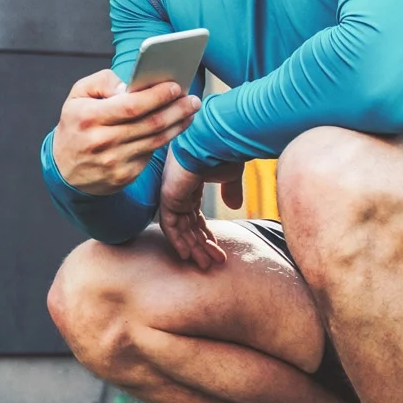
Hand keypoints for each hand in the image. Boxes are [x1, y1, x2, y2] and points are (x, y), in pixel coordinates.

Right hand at [50, 70, 201, 195]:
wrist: (64, 169)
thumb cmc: (76, 124)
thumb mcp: (77, 95)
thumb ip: (102, 82)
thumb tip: (131, 85)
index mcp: (89, 117)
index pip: (130, 106)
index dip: (156, 96)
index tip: (175, 86)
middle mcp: (101, 141)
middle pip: (150, 124)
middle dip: (176, 109)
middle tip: (192, 99)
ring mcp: (113, 162)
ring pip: (156, 140)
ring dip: (178, 124)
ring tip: (189, 111)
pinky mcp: (123, 176)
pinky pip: (150, 154)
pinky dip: (165, 139)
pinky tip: (174, 128)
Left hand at [156, 153, 237, 269]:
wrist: (216, 138)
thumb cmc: (224, 150)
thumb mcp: (230, 175)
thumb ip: (230, 190)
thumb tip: (234, 207)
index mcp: (191, 183)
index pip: (195, 214)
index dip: (205, 233)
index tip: (217, 248)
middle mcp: (178, 189)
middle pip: (188, 225)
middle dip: (201, 245)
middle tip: (214, 262)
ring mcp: (171, 192)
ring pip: (180, 229)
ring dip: (193, 248)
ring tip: (206, 265)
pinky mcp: (168, 196)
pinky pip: (169, 225)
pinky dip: (178, 241)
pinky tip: (188, 256)